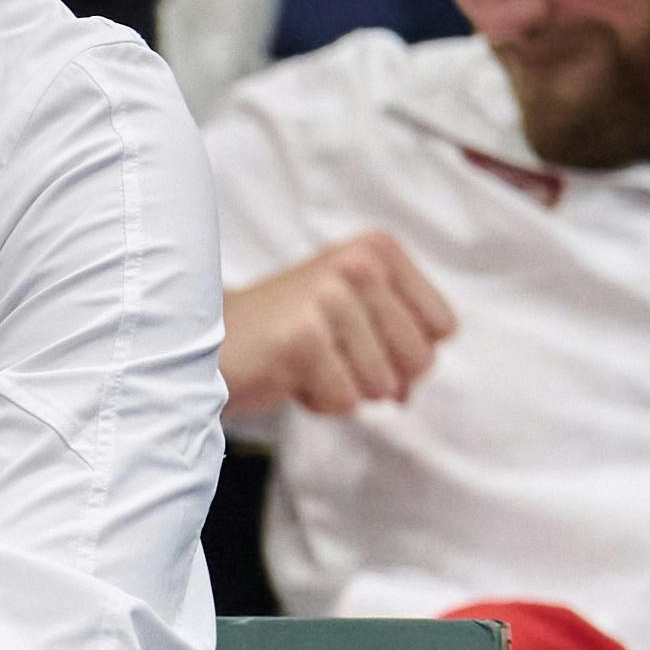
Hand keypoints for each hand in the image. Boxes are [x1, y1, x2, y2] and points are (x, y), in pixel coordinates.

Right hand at [222, 230, 457, 419]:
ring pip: (383, 385)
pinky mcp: (303, 339)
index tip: (360, 339)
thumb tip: (407, 394)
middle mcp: (358, 264)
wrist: (206, 336)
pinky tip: (287, 373)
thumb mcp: (356, 315)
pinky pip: (345, 401)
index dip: (405, 350)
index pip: (442, 327)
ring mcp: (329, 299)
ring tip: (303, 361)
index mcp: (378, 249)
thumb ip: (400, 346)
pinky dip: (317, 401)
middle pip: (419, 358)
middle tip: (329, 354)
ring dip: (343, 388)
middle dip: (377, 375)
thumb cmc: (287, 330)